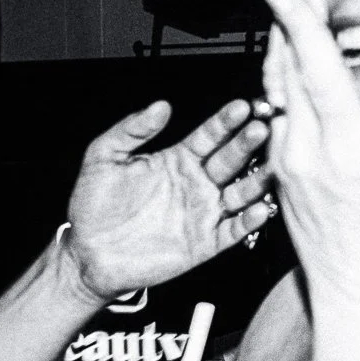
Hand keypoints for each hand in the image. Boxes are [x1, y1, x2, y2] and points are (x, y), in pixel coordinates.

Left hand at [60, 100, 273, 302]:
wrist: (89, 254)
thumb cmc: (94, 206)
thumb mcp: (104, 158)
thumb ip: (131, 129)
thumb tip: (160, 106)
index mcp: (179, 160)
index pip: (210, 135)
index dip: (226, 122)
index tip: (241, 107)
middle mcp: (197, 183)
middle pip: (231, 159)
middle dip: (248, 143)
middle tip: (261, 128)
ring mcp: (204, 212)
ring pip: (240, 192)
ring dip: (257, 180)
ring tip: (270, 168)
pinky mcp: (205, 242)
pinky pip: (233, 229)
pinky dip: (249, 220)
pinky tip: (259, 208)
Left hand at [259, 0, 359, 288]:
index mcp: (349, 150)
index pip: (318, 71)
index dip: (300, 21)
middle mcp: (309, 149)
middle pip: (291, 58)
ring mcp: (291, 158)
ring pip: (277, 78)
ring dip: (285, 29)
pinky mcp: (284, 166)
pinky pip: (276, 102)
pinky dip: (283, 65)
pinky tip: (291, 45)